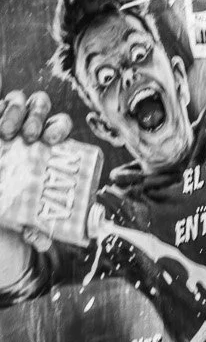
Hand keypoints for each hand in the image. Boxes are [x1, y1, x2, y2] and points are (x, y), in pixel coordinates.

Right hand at [0, 73, 72, 282]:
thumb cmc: (9, 197)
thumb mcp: (19, 210)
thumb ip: (31, 225)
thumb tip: (44, 242)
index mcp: (47, 142)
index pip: (60, 124)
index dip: (59, 126)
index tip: (52, 140)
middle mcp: (29, 125)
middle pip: (42, 105)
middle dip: (39, 116)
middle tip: (31, 136)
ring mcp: (8, 117)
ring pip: (19, 98)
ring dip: (17, 110)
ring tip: (9, 133)